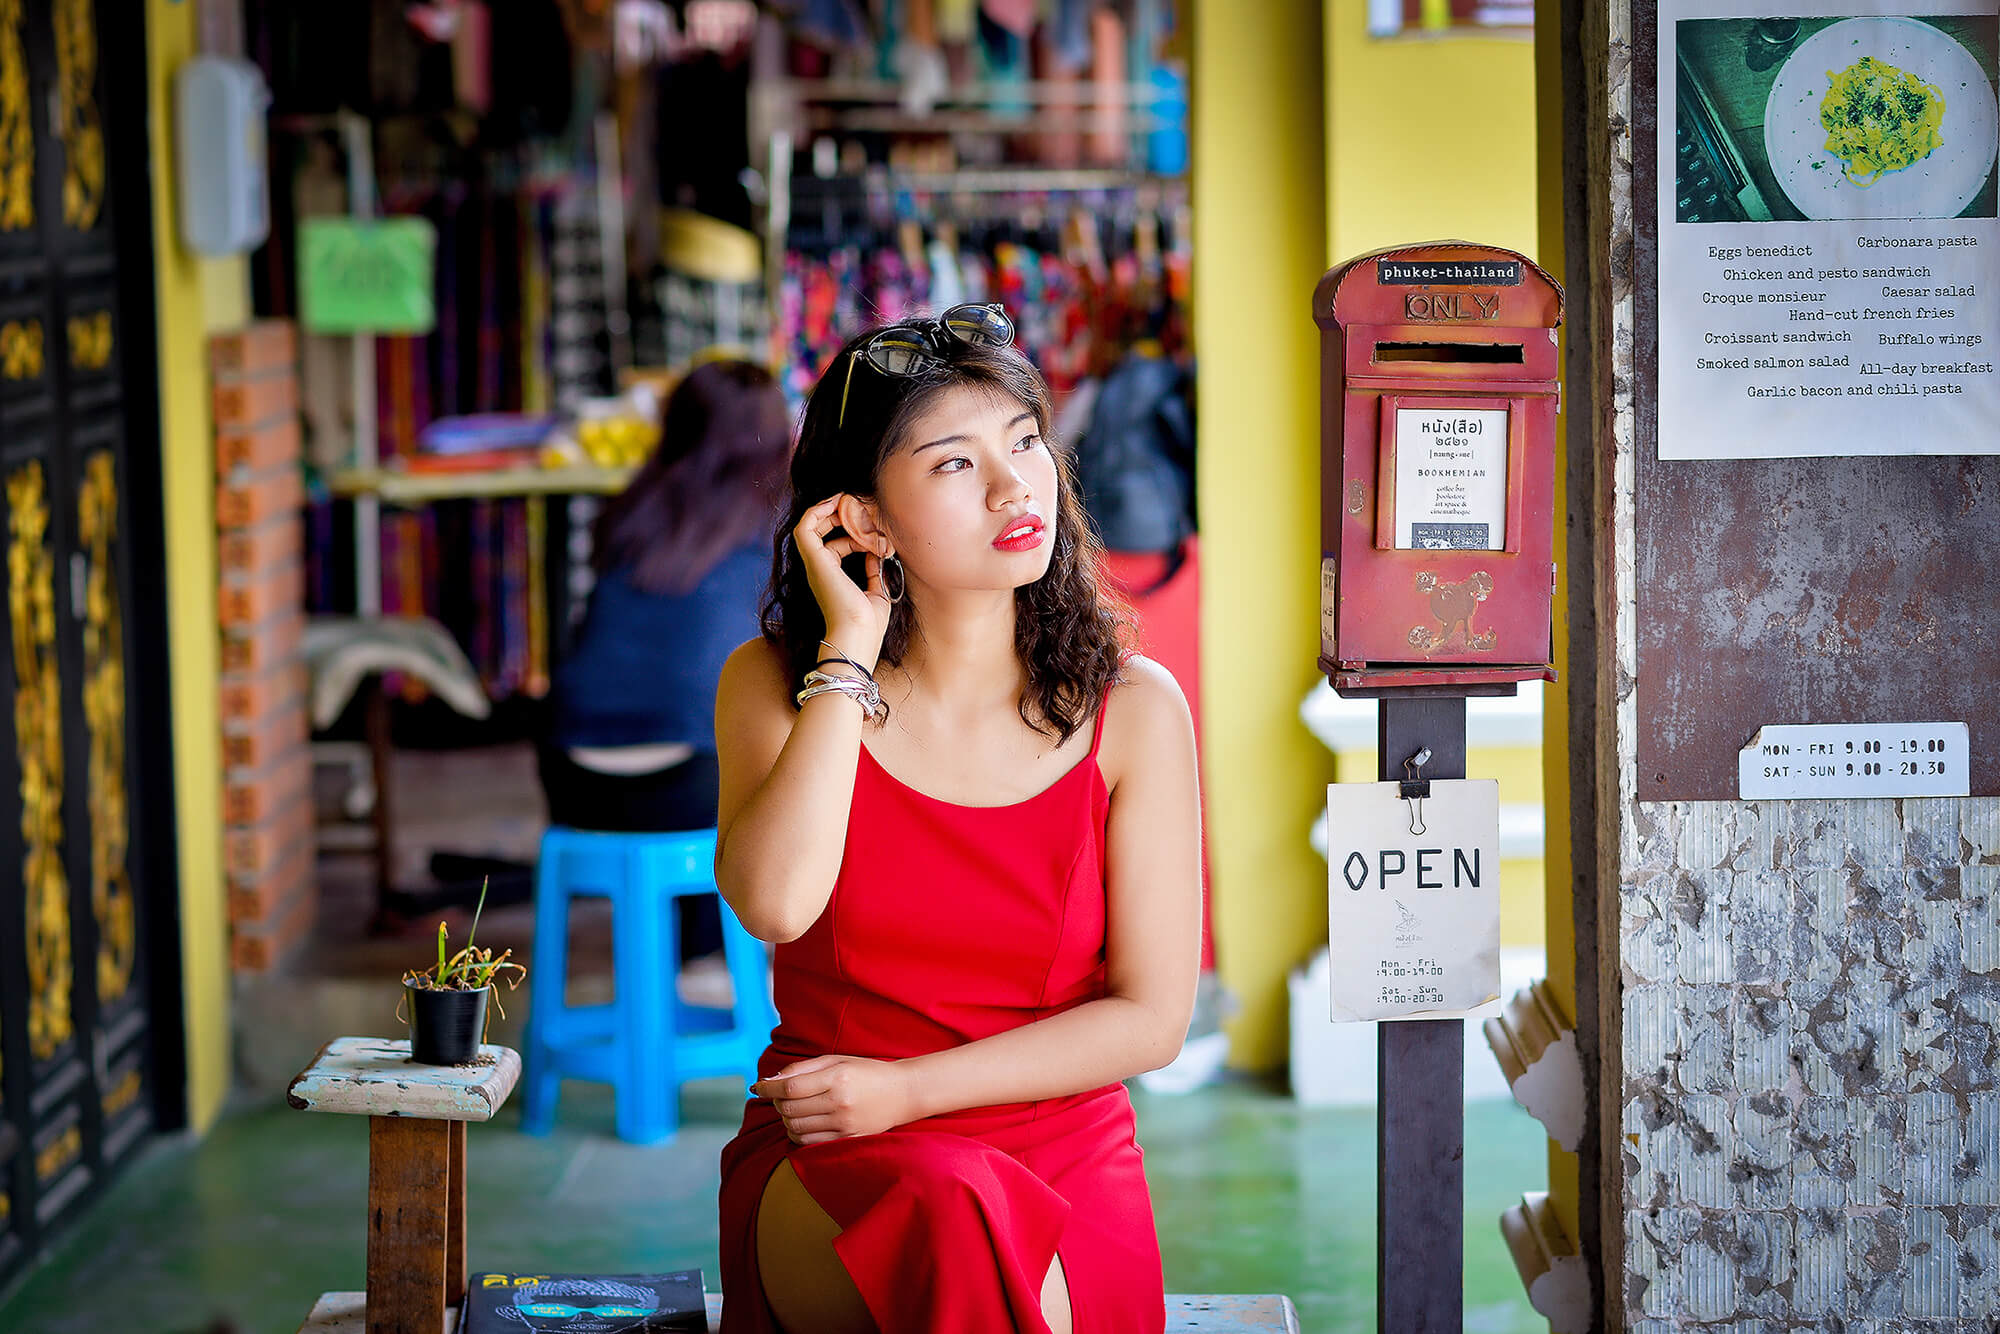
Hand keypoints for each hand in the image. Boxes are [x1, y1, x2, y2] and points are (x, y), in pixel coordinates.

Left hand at [752, 1054, 912, 1144]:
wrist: (903, 1093)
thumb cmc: (867, 1072)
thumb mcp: (836, 1060)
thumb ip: (802, 1069)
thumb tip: (769, 1081)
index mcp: (837, 1078)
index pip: (790, 1087)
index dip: (768, 1088)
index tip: (758, 1087)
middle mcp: (840, 1103)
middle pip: (789, 1109)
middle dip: (777, 1102)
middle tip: (779, 1095)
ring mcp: (844, 1125)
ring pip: (795, 1128)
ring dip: (785, 1118)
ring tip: (792, 1108)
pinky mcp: (847, 1140)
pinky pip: (808, 1142)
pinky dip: (796, 1133)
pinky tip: (802, 1122)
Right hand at [791, 496, 891, 670]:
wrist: (858, 634)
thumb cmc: (868, 624)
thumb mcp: (877, 592)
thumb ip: (875, 571)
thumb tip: (877, 552)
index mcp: (832, 578)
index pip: (838, 545)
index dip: (858, 534)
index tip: (879, 535)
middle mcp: (819, 569)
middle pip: (822, 531)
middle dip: (843, 516)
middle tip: (866, 511)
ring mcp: (815, 564)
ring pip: (811, 525)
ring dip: (832, 510)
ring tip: (853, 503)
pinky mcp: (814, 560)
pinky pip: (805, 527)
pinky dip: (818, 511)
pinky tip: (838, 503)